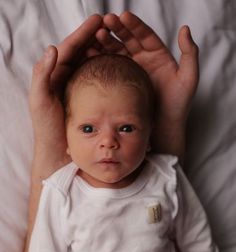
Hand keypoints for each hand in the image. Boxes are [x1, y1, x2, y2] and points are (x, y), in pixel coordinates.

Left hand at [29, 14, 102, 167]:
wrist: (58, 150)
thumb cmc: (47, 127)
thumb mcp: (40, 100)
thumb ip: (43, 75)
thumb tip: (53, 48)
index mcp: (52, 74)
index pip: (69, 48)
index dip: (83, 33)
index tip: (98, 20)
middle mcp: (64, 77)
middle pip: (81, 51)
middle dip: (95, 36)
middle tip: (111, 24)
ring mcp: (76, 86)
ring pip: (90, 62)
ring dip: (102, 49)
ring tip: (117, 39)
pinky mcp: (87, 97)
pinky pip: (97, 78)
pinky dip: (106, 67)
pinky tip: (117, 63)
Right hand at [97, 12, 198, 160]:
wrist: (163, 129)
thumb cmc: (178, 106)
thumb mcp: (189, 79)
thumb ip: (189, 54)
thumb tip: (185, 29)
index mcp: (158, 56)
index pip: (145, 35)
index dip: (134, 25)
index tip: (123, 16)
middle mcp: (143, 61)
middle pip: (128, 39)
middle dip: (117, 29)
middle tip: (105, 21)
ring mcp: (131, 72)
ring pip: (117, 51)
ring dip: (106, 41)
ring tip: (96, 35)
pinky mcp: (121, 83)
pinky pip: (110, 67)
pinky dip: (101, 59)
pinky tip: (92, 53)